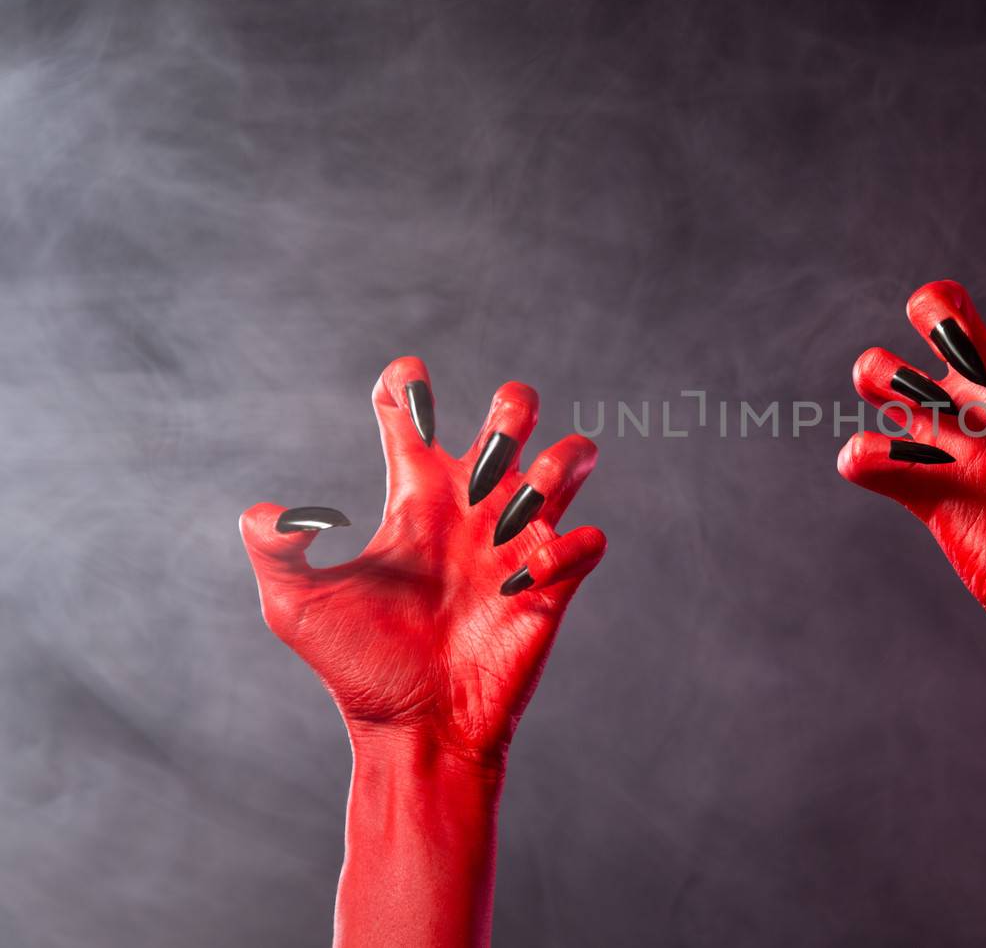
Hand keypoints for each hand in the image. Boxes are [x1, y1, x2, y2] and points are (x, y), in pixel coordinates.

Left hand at [240, 356, 605, 765]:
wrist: (415, 732)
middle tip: (484, 459)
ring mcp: (518, 543)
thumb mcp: (296, 608)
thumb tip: (266, 512)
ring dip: (556, 467)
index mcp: (415, 498)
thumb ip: (277, 551)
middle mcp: (472, 508)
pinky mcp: (555, 585)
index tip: (407, 385)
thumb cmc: (358, 669)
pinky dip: (569, 547)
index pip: (414, 414)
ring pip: (568, 462)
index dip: (409, 384)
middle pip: (511, 417)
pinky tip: (527, 579)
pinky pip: (588, 541)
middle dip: (512, 410)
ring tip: (519, 507)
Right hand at [837, 248, 985, 676]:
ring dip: (888, 374)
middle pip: (941, 308)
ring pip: (883, 370)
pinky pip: (869, 458)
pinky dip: (871, 457)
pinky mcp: (925, 493)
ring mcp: (956, 445)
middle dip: (939, 309)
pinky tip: (918, 473)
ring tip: (933, 418)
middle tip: (975, 370)